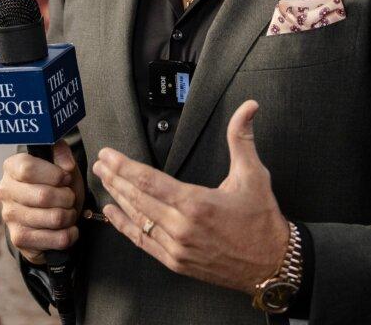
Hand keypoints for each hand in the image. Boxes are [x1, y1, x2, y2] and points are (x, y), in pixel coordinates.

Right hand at [0, 139, 84, 263]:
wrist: (49, 213)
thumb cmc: (55, 185)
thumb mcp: (62, 165)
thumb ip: (63, 155)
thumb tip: (66, 165)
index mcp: (12, 167)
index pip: (28, 169)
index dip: (54, 175)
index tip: (65, 178)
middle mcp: (5, 191)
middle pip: (43, 196)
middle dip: (67, 197)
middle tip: (70, 198)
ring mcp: (9, 217)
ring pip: (54, 218)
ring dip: (70, 216)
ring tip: (69, 212)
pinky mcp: (19, 239)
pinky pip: (56, 239)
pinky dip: (70, 234)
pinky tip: (68, 229)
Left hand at [93, 100, 289, 294]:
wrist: (271, 264)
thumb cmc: (262, 220)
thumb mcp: (254, 174)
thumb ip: (242, 138)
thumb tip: (249, 107)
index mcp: (196, 204)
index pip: (149, 181)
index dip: (124, 166)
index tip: (108, 154)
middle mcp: (181, 227)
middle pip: (137, 198)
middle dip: (115, 178)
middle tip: (99, 163)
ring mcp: (176, 248)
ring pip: (137, 219)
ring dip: (117, 198)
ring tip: (103, 181)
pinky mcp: (176, 262)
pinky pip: (143, 242)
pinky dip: (125, 227)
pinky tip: (112, 214)